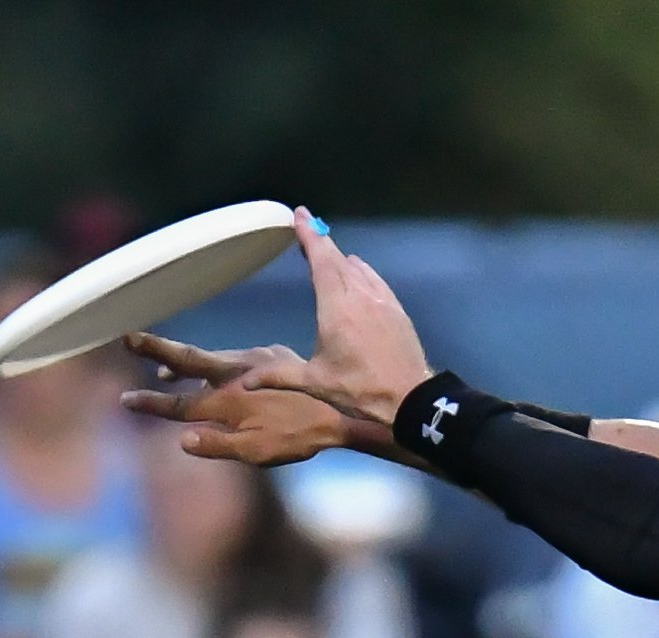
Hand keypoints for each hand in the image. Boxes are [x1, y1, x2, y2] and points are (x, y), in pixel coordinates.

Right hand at [121, 333, 350, 465]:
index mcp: (226, 401)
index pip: (178, 405)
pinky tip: (223, 371)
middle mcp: (235, 374)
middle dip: (155, 351)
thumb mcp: (257, 451)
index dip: (150, 405)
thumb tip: (182, 441)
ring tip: (166, 371)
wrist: (342, 411)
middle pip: (186, 360)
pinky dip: (220, 362)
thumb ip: (218, 445)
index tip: (124, 401)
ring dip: (185, 363)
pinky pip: (236, 356)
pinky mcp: (273, 355)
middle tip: (129, 338)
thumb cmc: (298, 437)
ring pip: (211, 358)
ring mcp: (254, 360)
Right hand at [239, 208, 432, 425]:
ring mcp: (383, 302)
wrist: (412, 399)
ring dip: (343, 258)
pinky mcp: (398, 311)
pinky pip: (377, 282)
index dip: (310, 236)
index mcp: (337, 307)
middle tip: (308, 228)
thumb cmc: (360, 389)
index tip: (300, 215)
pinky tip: (361, 273)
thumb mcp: (315, 382)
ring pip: (360, 270)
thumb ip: (280, 375)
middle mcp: (361, 296)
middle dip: (322, 242)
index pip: (322, 261)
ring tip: (330, 253)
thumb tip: (246, 381)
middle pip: (339, 260)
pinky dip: (364, 272)